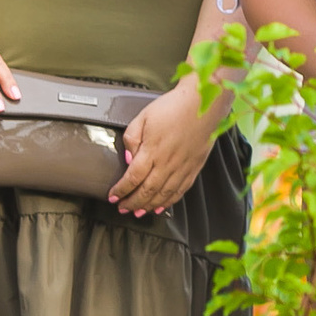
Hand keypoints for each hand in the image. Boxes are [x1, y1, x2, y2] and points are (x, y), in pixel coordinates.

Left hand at [112, 75, 216, 215]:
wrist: (203, 103)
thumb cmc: (174, 107)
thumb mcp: (143, 117)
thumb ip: (132, 138)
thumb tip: (128, 158)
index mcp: (152, 151)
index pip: (132, 178)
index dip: (121, 190)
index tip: (113, 196)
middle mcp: (167, 163)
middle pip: (146, 191)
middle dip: (132, 203)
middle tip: (122, 208)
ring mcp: (182, 167)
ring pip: (163, 195)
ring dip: (148, 206)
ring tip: (138, 212)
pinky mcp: (193, 167)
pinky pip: (180, 191)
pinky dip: (169, 202)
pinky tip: (162, 206)